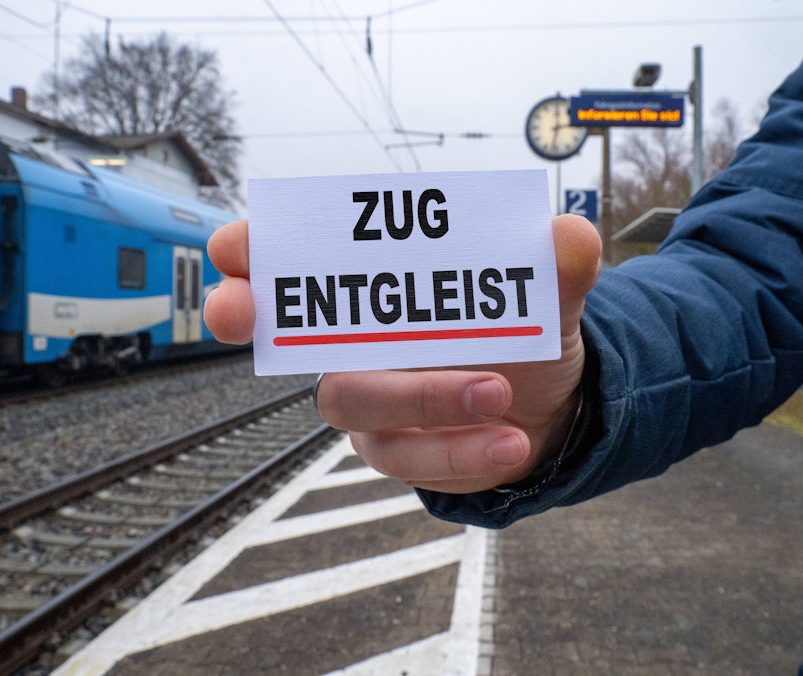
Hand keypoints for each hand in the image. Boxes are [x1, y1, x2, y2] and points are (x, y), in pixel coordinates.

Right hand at [203, 214, 600, 493]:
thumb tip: (570, 238)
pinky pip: (408, 458)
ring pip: (355, 402)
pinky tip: (510, 441)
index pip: (305, 263)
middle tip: (239, 314)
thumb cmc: (526, 335)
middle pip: (291, 335)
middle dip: (260, 318)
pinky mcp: (396, 451)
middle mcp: (361, 345)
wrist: (551, 405)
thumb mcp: (547, 297)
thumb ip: (555, 268)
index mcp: (384, 290)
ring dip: (420, 397)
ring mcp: (373, 402)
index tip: (232, 247)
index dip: (257, 252)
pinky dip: (458, 450)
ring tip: (497, 394)